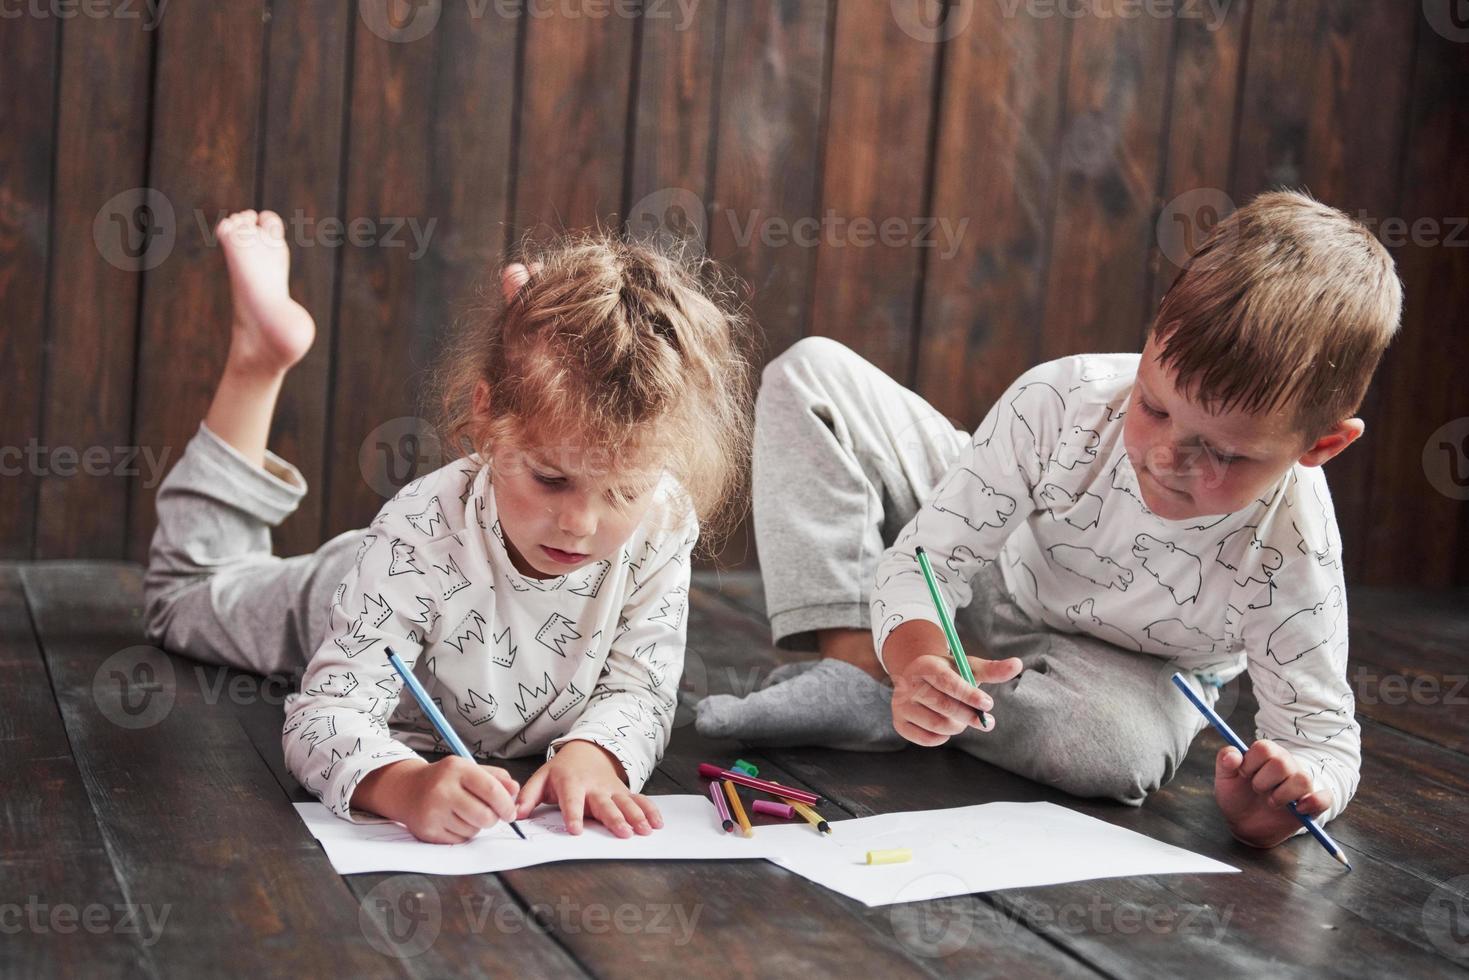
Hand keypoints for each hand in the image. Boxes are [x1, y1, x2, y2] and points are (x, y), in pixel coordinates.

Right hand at [354, 757, 520, 844]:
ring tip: (464, 813)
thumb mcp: (468, 769)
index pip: (491, 790)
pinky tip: (452, 821)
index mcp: (456, 769)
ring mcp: (433, 811)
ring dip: (476, 826)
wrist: (407, 789)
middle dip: (492, 819)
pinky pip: (459, 840)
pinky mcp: (427, 831)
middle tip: (488, 814)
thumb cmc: (444, 779)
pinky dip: (462, 834)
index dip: (506, 804)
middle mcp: (442, 789)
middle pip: (484, 816)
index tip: (510, 812)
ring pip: (473, 830)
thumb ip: (495, 778)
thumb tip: (515, 791)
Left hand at [516, 740, 662, 837]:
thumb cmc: (562, 770)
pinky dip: (650, 810)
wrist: (588, 750)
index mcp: (571, 783)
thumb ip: (528, 796)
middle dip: (614, 818)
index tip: (576, 829)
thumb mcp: (542, 777)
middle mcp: (594, 787)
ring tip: (644, 830)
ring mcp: (612, 789)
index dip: (574, 814)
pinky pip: (639, 800)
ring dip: (636, 816)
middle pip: (604, 804)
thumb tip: (516, 813)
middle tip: (622, 833)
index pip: (572, 800)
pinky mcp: (623, 792)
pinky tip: (657, 823)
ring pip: (625, 803)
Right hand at [885, 621, 1022, 746]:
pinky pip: (927, 739)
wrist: (918, 679)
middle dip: (970, 716)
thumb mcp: (968, 667)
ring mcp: (900, 705)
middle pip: (943, 706)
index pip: (947, 682)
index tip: (989, 705)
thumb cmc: (950, 673)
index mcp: (925, 665)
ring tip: (965, 721)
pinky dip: (943, 737)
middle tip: (988, 723)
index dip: (969, 695)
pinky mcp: (899, 723)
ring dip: (958, 727)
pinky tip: (949, 727)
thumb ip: (992, 669)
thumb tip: (1018, 664)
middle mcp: (908, 684)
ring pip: (937, 725)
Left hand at [1214, 740, 1332, 847]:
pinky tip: (1298, 809)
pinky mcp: (1312, 804)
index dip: (1250, 763)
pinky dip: (1313, 803)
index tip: (1243, 775)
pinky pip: (1324, 798)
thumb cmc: (1236, 795)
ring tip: (1271, 802)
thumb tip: (1233, 756)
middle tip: (1257, 790)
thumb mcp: (1225, 778)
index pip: (1264, 748)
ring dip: (1282, 795)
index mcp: (1267, 754)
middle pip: (1282, 763)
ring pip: (1302, 779)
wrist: (1245, 823)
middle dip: (1263, 781)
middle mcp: (1287, 764)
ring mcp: (1301, 783)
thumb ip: (1226, 761)